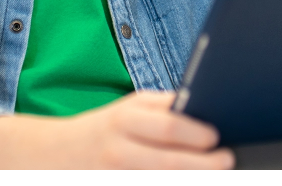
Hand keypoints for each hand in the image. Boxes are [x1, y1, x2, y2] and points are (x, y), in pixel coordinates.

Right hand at [0, 91, 234, 168]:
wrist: (55, 155)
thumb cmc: (107, 128)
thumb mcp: (130, 107)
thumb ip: (165, 106)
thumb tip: (205, 104)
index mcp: (124, 120)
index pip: (166, 127)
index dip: (196, 135)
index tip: (217, 138)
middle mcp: (117, 151)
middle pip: (168, 163)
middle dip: (204, 166)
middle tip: (226, 163)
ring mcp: (113, 177)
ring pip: (159, 183)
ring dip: (189, 180)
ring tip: (212, 177)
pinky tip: (184, 183)